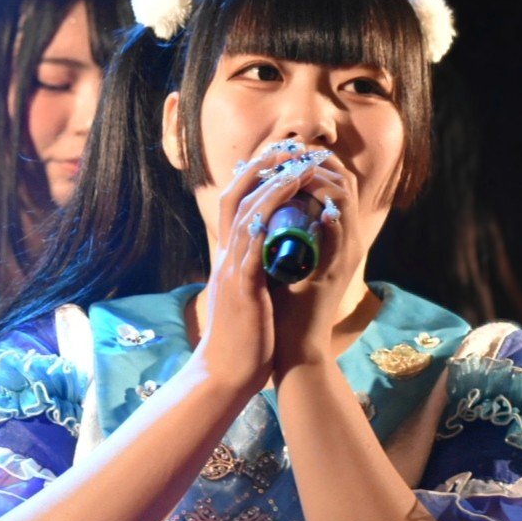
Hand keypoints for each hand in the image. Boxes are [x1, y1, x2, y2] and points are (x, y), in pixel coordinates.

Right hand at [193, 144, 327, 393]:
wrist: (225, 373)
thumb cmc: (242, 339)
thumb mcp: (247, 295)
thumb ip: (254, 271)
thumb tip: (273, 253)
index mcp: (228, 258)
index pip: (234, 204)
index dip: (253, 176)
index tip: (277, 157)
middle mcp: (225, 256)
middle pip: (234, 196)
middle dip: (261, 167)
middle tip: (287, 146)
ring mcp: (231, 269)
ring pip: (245, 214)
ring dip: (272, 185)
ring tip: (296, 164)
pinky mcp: (242, 287)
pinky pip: (253, 244)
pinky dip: (269, 219)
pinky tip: (286, 206)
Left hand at [270, 152, 362, 373]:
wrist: (292, 345)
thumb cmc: (281, 303)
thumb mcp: (280, 257)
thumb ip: (280, 229)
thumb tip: (259, 200)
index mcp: (330, 233)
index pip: (332, 179)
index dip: (310, 159)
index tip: (284, 150)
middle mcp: (343, 239)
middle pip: (344, 179)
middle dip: (316, 160)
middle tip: (290, 151)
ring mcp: (343, 254)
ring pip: (345, 198)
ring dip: (321, 179)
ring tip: (295, 169)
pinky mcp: (337, 272)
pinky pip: (341, 235)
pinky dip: (331, 217)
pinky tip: (318, 207)